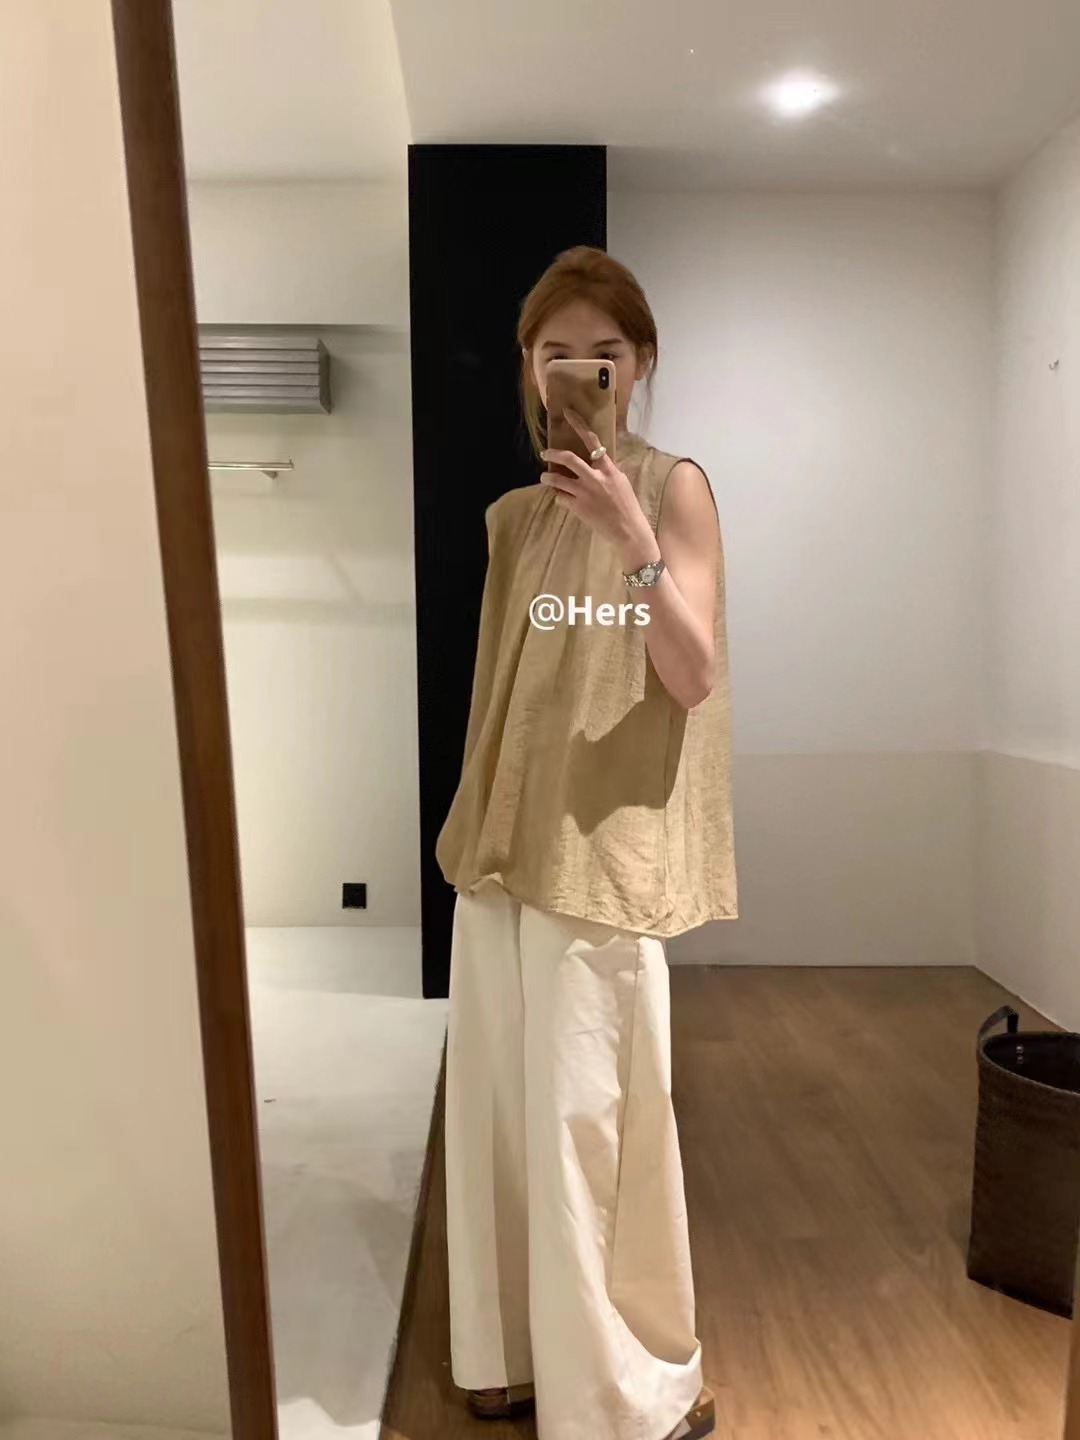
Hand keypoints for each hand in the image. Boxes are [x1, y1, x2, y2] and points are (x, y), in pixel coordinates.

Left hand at [540, 409, 657, 565]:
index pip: (593, 441)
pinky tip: (560, 498)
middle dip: (553, 454)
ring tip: (544, 478)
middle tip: (545, 453)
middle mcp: (595, 478)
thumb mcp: (621, 483)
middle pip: (569, 459)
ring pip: (557, 480)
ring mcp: (585, 493)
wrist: (629, 530)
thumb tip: (595, 463)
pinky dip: (558, 496)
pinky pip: (560, 497)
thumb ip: (607, 471)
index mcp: (609, 469)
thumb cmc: (628, 506)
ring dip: (547, 478)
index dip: (579, 425)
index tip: (567, 414)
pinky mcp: (578, 508)